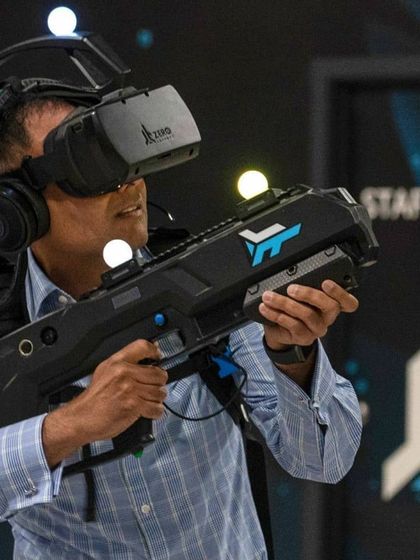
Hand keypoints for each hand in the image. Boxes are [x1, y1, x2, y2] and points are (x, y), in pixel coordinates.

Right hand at [42, 339, 167, 466]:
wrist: (82, 418)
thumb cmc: (94, 398)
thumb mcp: (105, 371)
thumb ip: (124, 364)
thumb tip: (146, 359)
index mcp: (117, 362)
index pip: (143, 346)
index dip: (154, 352)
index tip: (157, 358)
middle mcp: (124, 372)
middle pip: (158, 373)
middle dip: (158, 383)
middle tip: (151, 387)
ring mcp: (129, 389)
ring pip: (160, 391)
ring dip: (157, 399)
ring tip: (147, 400)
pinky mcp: (133, 405)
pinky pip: (156, 408)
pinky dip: (155, 411)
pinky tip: (148, 410)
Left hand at [260, 280, 358, 350]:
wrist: (277, 330)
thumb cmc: (292, 306)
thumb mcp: (299, 294)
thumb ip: (303, 283)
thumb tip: (290, 270)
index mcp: (331, 304)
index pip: (349, 302)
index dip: (341, 293)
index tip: (326, 282)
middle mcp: (327, 317)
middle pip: (330, 306)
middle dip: (310, 294)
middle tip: (291, 288)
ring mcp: (316, 329)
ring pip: (307, 315)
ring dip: (285, 303)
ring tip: (269, 296)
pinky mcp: (303, 338)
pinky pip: (292, 325)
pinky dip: (276, 314)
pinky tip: (266, 308)